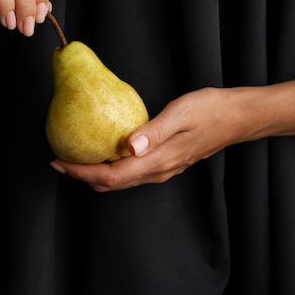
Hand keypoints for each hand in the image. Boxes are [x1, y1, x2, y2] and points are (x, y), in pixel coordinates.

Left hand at [50, 88, 241, 191]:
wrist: (237, 117)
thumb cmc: (210, 110)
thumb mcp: (181, 113)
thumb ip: (153, 131)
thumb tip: (128, 146)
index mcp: (157, 161)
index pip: (110, 176)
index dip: (81, 172)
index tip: (58, 162)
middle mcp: (157, 171)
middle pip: (111, 184)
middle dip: (81, 175)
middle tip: (59, 159)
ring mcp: (161, 169)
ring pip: (120, 180)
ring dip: (94, 172)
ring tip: (75, 155)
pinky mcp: (164, 162)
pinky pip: (130, 172)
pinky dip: (109, 166)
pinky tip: (103, 149)